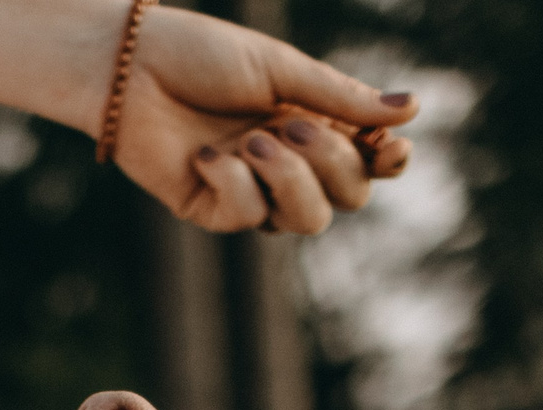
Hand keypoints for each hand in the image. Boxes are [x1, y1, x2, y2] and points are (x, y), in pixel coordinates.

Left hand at [115, 8, 415, 234]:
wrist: (129, 66)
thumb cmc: (201, 56)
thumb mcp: (281, 69)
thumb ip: (342, 96)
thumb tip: (413, 108)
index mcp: (312, 122)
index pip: (370, 162)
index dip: (388, 161)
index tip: (388, 145)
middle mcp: (288, 161)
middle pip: (347, 197)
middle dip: (331, 162)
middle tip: (292, 124)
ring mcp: (251, 189)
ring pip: (306, 220)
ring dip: (289, 178)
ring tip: (252, 139)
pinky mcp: (211, 209)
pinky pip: (247, 218)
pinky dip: (234, 182)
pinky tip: (205, 154)